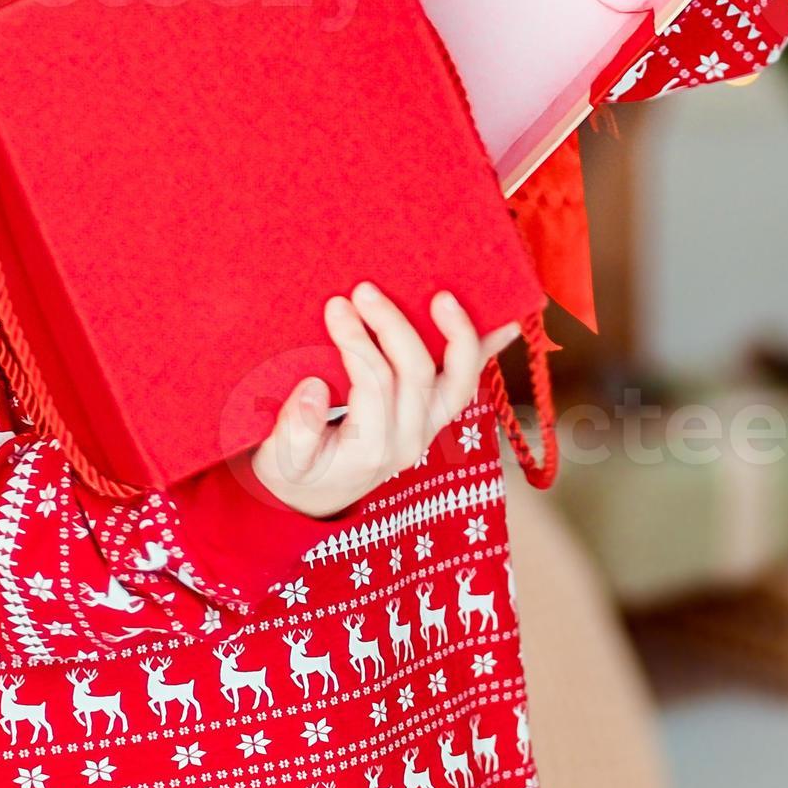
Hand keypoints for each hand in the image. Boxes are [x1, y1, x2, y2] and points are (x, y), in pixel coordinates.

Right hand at [252, 282, 520, 517]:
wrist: (315, 497)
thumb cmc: (294, 471)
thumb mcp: (280, 459)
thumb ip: (294, 429)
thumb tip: (312, 387)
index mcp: (371, 449)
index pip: (374, 383)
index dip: (356, 341)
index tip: (335, 306)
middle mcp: (410, 440)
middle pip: (416, 373)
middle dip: (391, 326)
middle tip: (364, 290)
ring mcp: (428, 428)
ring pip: (457, 381)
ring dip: (456, 335)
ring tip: (444, 296)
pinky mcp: (434, 417)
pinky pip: (466, 383)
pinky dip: (486, 351)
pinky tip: (507, 323)